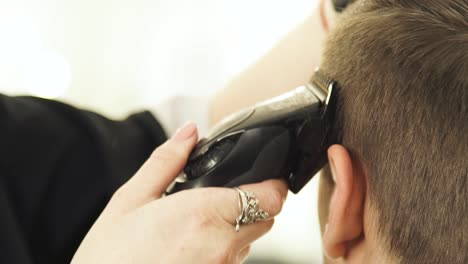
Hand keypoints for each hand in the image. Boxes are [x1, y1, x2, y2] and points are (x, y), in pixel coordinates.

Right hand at [71, 122, 287, 263]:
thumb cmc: (110, 258)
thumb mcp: (130, 200)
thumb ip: (166, 161)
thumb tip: (189, 132)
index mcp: (203, 214)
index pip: (270, 197)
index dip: (271, 184)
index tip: (262, 178)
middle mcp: (222, 245)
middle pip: (266, 218)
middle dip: (251, 203)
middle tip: (218, 198)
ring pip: (250, 242)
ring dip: (235, 229)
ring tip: (195, 227)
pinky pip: (233, 262)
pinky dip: (221, 251)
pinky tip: (189, 250)